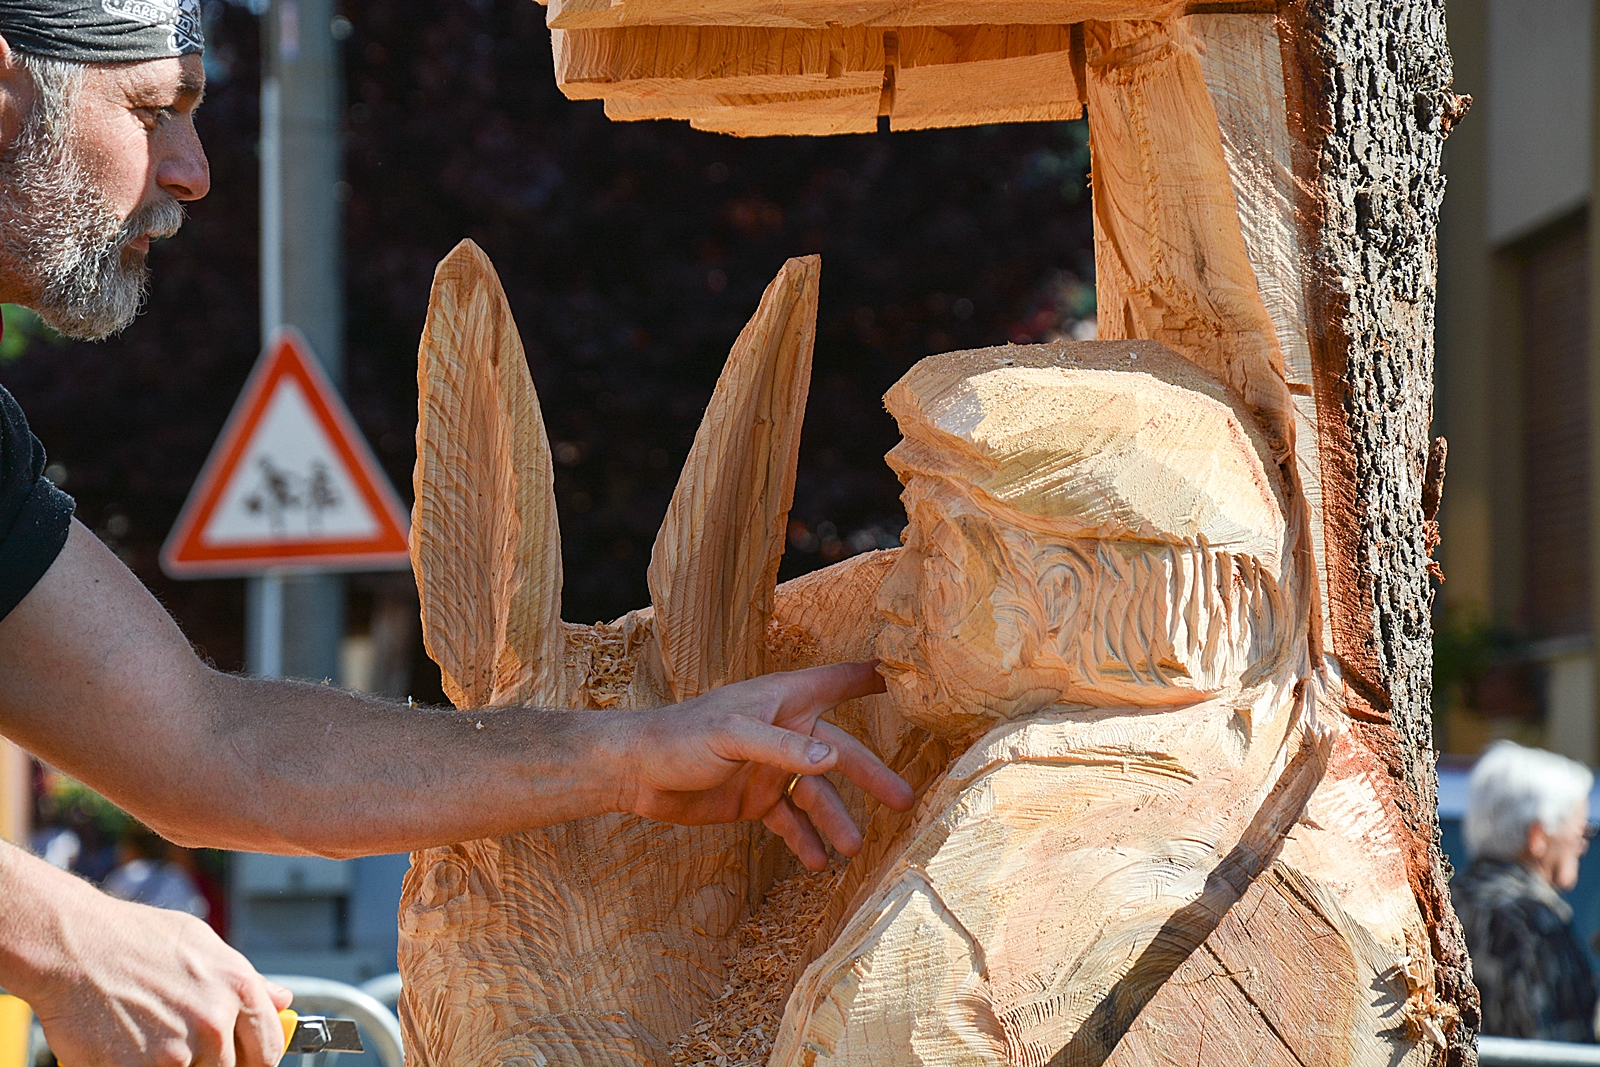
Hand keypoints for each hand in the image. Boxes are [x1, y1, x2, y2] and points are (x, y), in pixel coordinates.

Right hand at [30, 884, 291, 1066]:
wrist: (73, 946)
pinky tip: (129, 1050)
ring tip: (151, 1039)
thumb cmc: (135, 939)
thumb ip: (246, 980)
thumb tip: (281, 999)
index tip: (246, 1060)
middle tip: (183, 1045)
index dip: (257, 1059)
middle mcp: (214, 1022)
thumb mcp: (204, 944)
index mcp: (238, 989)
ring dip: (176, 1065)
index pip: (269, 1049)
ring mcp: (176, 1052)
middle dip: (210, 1061)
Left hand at [620, 661, 915, 869]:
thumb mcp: (732, 736)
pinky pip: (789, 822)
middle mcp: (785, 731)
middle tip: (904, 802)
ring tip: (854, 849)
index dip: (873, 678)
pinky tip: (819, 862)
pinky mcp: (755, 800)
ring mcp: (771, 768)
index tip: (914, 676)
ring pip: (817, 794)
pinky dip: (805, 841)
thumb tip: (832, 758)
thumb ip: (782, 748)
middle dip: (872, 776)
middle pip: (840, 752)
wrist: (635, 773)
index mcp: (783, 700)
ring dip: (837, 820)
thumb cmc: (680, 737)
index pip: (838, 681)